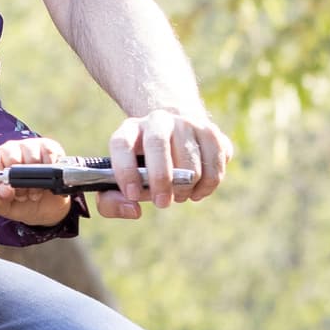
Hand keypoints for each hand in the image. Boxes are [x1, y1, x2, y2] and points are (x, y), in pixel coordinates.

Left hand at [0, 136, 76, 227]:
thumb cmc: (23, 203)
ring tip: (34, 190)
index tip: (5, 186)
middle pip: (12, 158)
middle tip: (23, 193)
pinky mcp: (48, 146)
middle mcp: (10, 149)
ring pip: (32, 158)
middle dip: (19, 181)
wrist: (48, 207)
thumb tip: (4, 190)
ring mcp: (29, 145)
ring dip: (36, 179)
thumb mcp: (7, 209)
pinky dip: (49, 171)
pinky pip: (48, 153)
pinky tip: (47, 181)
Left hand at [98, 106, 230, 217]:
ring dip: (186, 186)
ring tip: (180, 195)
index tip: (133, 195)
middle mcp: (158, 120)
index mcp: (130, 130)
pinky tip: (197, 191)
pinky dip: (208, 184)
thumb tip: (133, 209)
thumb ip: (114, 200)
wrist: (175, 139)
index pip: (122, 144)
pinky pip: (215, 162)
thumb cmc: (144, 169)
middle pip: (157, 143)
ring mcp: (187, 122)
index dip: (126, 171)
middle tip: (162, 203)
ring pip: (190, 159)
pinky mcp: (212, 132)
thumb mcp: (122, 182)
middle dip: (160, 179)